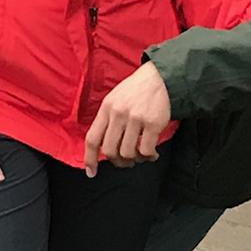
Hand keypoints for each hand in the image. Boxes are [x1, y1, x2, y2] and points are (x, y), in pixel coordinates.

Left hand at [84, 62, 170, 177]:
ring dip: (135, 160)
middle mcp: (118, 113)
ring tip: (142, 155)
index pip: (92, 138)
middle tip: (126, 162)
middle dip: (117, 162)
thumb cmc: (137, 91)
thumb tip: (103, 147)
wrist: (161, 78)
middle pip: (109, 150)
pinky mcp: (152, 123)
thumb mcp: (116, 99)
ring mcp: (135, 118)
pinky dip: (149, 156)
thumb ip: (109, 120)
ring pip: (127, 153)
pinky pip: (146, 150)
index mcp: (106, 108)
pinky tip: (153, 153)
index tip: (91, 172)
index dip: (89, 158)